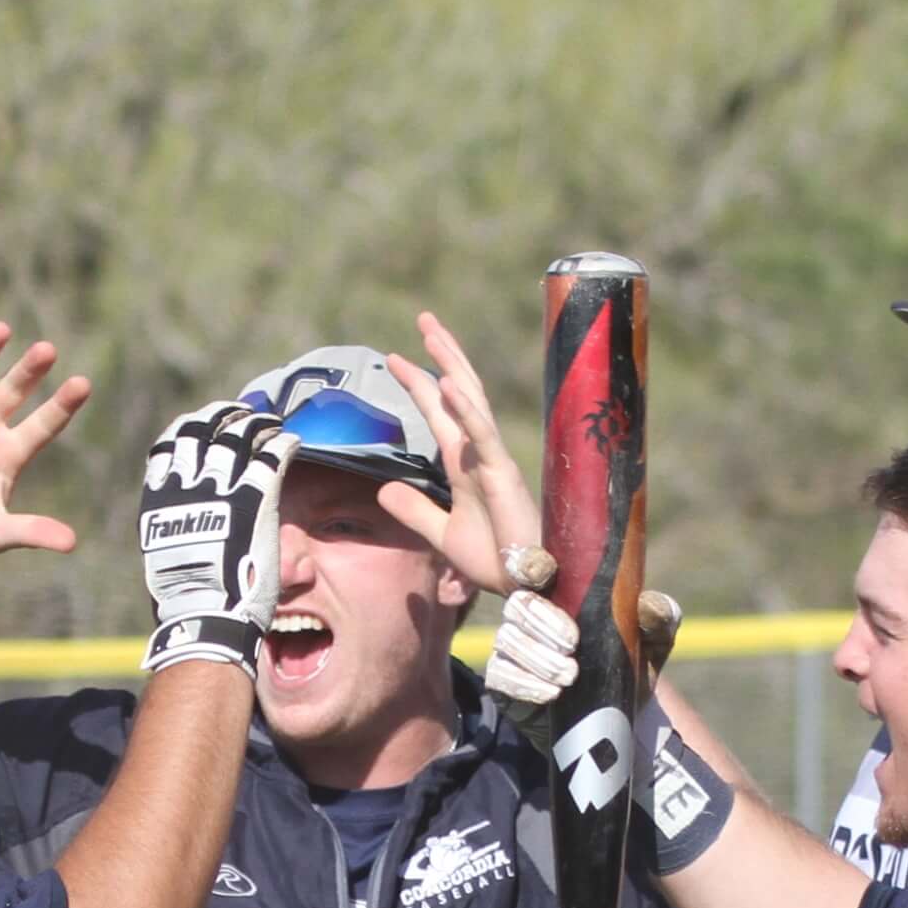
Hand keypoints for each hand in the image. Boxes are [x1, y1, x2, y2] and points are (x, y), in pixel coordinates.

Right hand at [138, 404, 297, 671]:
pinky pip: (272, 457)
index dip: (187, 429)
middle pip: (203, 432)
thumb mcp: (165, 556)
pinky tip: (291, 440)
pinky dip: (282, 443)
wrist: (206, 615)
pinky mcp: (256, 499)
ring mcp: (222, 489)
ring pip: (238, 437)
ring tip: (269, 421)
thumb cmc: (185, 600)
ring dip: (256, 424)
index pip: (168, 446)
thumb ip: (175, 531)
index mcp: (159, 498)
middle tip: (239, 413)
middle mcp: (187, 485)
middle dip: (222, 416)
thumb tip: (182, 534)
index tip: (200, 423)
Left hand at [380, 311, 542, 597]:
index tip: (396, 358)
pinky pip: (482, 435)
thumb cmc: (496, 562)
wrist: (525, 590)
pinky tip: (448, 382)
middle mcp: (479, 455)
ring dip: (451, 364)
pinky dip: (466, 408)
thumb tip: (382, 489)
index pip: (440, 414)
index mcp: (465, 466)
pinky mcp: (503, 475)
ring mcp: (492, 461)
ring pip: (471, 401)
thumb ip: (415, 511)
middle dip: (442, 355)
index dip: (420, 384)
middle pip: (459, 393)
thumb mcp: (442, 535)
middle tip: (424, 318)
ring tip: (432, 332)